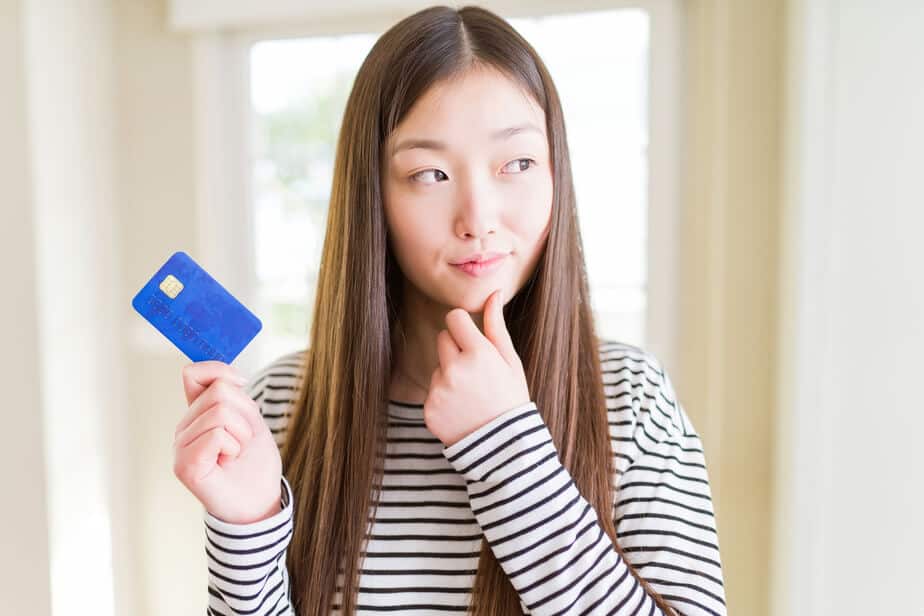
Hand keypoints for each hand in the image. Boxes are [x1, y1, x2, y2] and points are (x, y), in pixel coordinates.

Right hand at [173, 361, 282, 523]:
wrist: (259, 502)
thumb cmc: (254, 463)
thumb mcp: (251, 419)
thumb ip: (235, 397)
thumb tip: (227, 378)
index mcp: (197, 414)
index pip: (193, 374)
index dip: (219, 371)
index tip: (240, 384)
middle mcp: (184, 428)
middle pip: (219, 392)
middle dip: (245, 414)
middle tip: (243, 441)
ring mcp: (180, 447)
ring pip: (221, 412)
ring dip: (242, 433)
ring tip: (235, 453)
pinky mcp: (184, 466)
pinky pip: (216, 435)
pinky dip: (233, 448)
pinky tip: (228, 463)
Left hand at [424, 289, 531, 446]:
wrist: (504, 446)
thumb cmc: (511, 398)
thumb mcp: (510, 361)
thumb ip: (496, 326)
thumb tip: (494, 293)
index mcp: (478, 353)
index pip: (453, 318)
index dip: (462, 326)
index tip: (471, 337)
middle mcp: (455, 369)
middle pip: (442, 338)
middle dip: (455, 349)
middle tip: (475, 371)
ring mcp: (439, 390)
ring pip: (437, 367)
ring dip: (449, 375)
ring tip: (470, 395)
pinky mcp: (428, 409)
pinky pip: (431, 391)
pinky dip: (443, 398)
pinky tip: (461, 410)